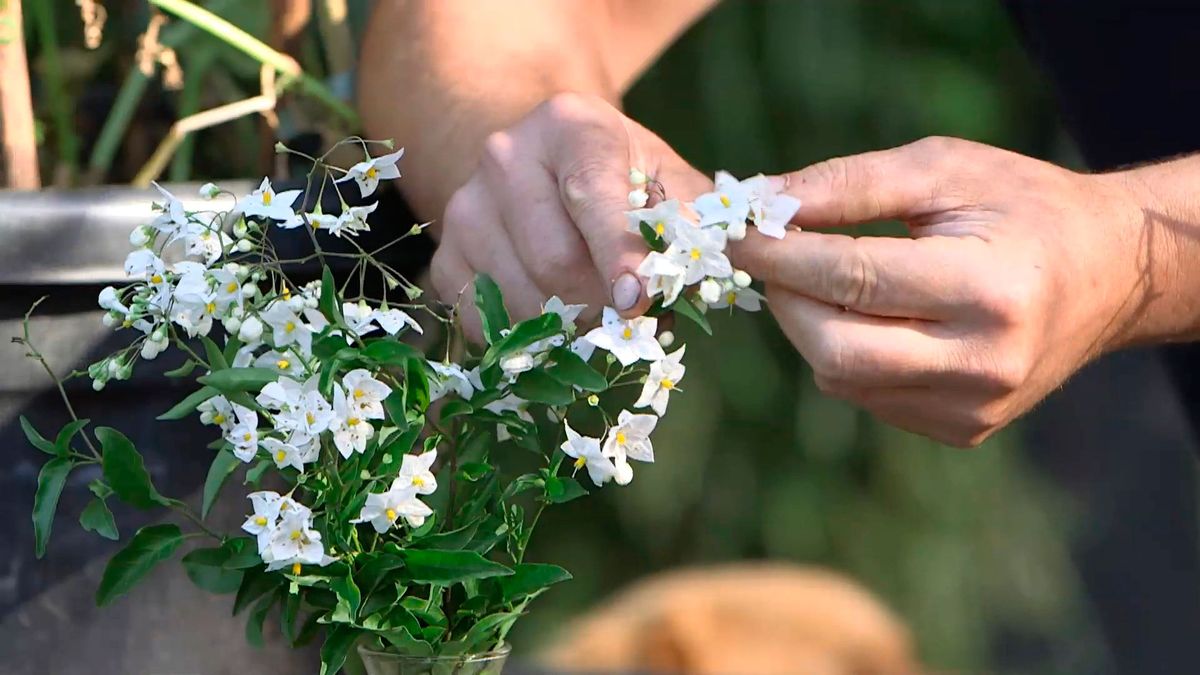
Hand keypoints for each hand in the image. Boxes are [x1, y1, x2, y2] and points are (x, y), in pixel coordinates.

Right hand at [429, 93, 710, 336]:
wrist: (545, 167)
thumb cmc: (623, 180)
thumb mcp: (667, 182)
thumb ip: (695, 223)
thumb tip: (724, 270)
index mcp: (569, 126)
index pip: (593, 198)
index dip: (619, 257)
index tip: (640, 304)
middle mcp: (505, 157)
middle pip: (553, 260)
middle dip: (603, 308)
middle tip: (636, 326)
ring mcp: (465, 210)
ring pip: (520, 300)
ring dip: (570, 332)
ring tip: (603, 325)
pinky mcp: (445, 258)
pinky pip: (484, 323)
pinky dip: (528, 342)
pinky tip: (558, 328)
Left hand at [732, 136, 1150, 446]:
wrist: (1106, 275)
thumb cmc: (1022, 206)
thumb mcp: (943, 169)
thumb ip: (849, 184)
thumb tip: (761, 203)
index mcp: (988, 290)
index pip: (852, 279)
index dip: (780, 256)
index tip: (735, 233)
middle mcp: (983, 362)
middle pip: (835, 350)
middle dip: (785, 300)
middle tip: (769, 257)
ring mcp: (974, 407)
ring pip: (842, 380)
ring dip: (809, 327)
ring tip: (818, 279)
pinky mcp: (963, 430)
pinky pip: (868, 397)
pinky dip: (844, 355)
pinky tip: (864, 316)